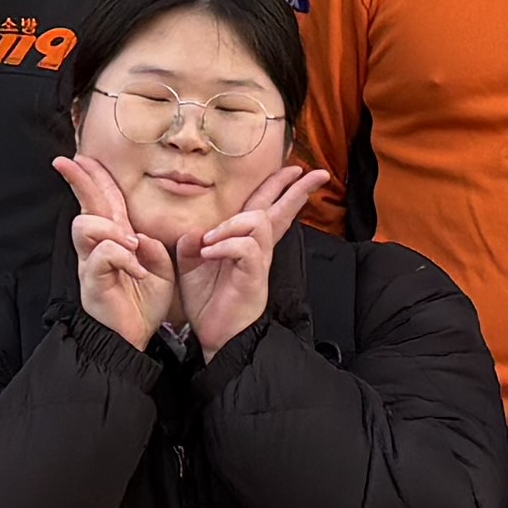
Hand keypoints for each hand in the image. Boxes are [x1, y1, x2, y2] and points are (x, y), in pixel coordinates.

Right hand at [56, 149, 175, 349]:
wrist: (133, 338)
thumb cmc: (143, 304)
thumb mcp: (160, 271)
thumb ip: (154, 248)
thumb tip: (141, 235)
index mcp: (115, 240)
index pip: (103, 202)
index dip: (93, 179)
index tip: (80, 158)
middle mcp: (98, 247)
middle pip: (86, 205)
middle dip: (78, 181)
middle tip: (65, 162)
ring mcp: (91, 262)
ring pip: (86, 225)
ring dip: (111, 228)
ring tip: (131, 245)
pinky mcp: (91, 279)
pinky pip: (103, 254)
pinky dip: (123, 257)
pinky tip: (137, 272)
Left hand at [180, 162, 329, 356]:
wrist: (214, 336)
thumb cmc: (207, 303)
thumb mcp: (191, 266)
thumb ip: (192, 243)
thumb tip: (196, 230)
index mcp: (244, 244)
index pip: (265, 208)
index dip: (280, 187)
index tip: (296, 170)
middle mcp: (257, 249)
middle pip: (280, 210)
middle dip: (297, 189)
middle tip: (316, 174)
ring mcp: (258, 262)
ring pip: (258, 221)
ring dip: (232, 223)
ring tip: (211, 239)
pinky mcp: (254, 276)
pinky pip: (246, 246)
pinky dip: (225, 244)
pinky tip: (210, 253)